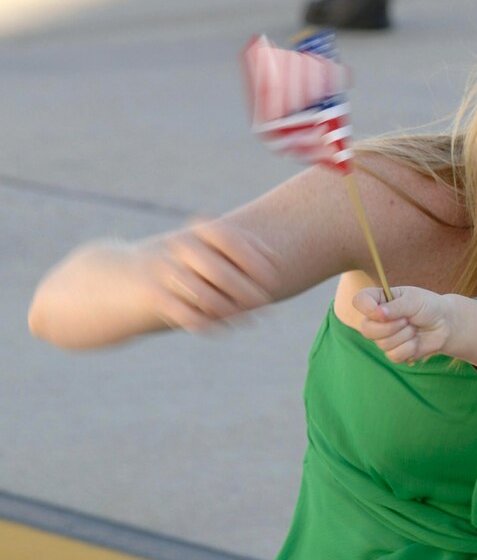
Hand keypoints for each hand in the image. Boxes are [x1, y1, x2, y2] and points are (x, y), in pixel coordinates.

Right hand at [145, 221, 278, 331]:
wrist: (118, 281)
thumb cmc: (175, 266)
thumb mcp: (202, 251)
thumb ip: (236, 250)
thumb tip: (275, 256)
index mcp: (193, 232)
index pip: (227, 236)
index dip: (253, 257)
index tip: (273, 277)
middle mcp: (176, 248)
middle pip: (219, 269)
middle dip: (246, 290)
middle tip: (266, 303)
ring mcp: (162, 272)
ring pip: (203, 295)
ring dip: (229, 310)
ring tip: (247, 320)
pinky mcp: (150, 297)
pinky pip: (185, 314)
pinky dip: (207, 323)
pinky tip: (221, 327)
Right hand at [352, 286, 454, 362]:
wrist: (445, 325)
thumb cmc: (428, 307)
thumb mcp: (414, 300)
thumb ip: (395, 306)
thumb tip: (378, 314)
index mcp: (379, 300)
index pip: (359, 301)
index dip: (366, 307)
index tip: (381, 310)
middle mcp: (377, 319)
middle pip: (366, 329)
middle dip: (390, 327)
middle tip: (407, 320)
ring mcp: (384, 337)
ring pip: (382, 344)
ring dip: (404, 336)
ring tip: (414, 328)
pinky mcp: (393, 352)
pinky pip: (393, 355)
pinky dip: (409, 348)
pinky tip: (415, 341)